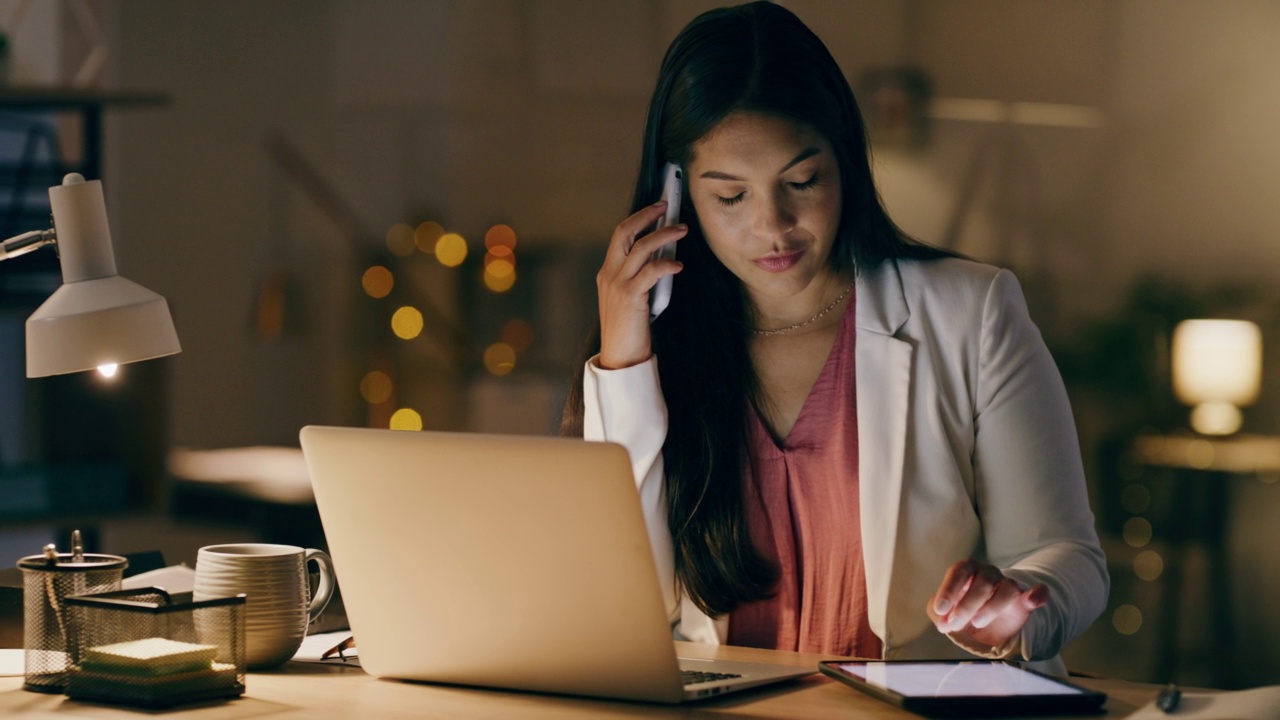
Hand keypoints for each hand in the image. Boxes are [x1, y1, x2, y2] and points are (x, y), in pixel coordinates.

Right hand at [596, 202, 686, 368]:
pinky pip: (651, 271)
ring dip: (664, 234)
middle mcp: (609, 275)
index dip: (638, 218)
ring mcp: (617, 285)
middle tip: (667, 206)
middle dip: (647, 215)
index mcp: (607, 273)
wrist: (620, 358)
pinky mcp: (630, 297)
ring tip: (682, 230)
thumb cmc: (629, 331)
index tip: (657, 209)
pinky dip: (667, 264)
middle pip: (625, 232)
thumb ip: (639, 278)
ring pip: (640, 247)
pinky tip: (678, 265)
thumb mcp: (630, 299)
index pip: (619, 235)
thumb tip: (663, 257)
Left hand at [925, 559, 1048, 653]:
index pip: (959, 571)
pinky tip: (1033, 600)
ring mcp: (1009, 585)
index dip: (949, 589)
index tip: (941, 610)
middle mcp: (989, 574)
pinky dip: (1037, 594)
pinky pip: (1037, 592)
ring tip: (978, 622)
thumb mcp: (945, 614)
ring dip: (991, 607)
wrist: (988, 626)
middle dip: (967, 605)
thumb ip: (939, 615)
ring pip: (1006, 588)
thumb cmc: (963, 612)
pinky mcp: (1026, 600)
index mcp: (968, 571)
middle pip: (982, 581)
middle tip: (956, 623)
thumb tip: (942, 622)